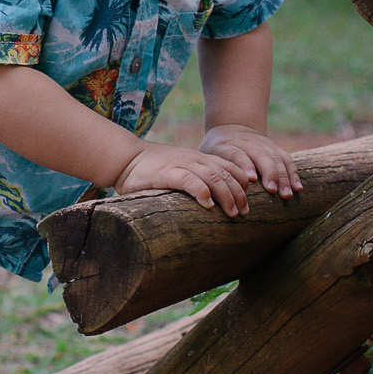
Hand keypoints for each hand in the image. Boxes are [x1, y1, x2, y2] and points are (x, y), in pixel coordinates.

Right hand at [112, 143, 253, 216]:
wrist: (125, 159)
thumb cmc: (151, 171)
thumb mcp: (178, 172)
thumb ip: (194, 182)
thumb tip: (210, 205)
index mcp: (199, 159)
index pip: (230, 168)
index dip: (242, 185)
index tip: (247, 204)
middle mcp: (195, 160)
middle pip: (227, 174)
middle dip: (239, 195)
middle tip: (244, 214)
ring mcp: (182, 164)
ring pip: (214, 177)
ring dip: (227, 196)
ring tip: (232, 213)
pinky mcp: (168, 173)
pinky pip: (191, 180)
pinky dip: (202, 192)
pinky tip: (208, 205)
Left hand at [199, 125, 301, 199]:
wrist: (232, 127)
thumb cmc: (215, 150)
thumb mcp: (206, 154)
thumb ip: (207, 169)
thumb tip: (204, 192)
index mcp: (227, 145)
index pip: (237, 153)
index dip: (245, 164)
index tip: (251, 178)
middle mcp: (247, 143)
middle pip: (261, 156)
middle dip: (269, 173)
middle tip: (273, 191)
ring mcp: (263, 145)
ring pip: (276, 158)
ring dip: (283, 177)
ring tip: (288, 194)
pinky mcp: (274, 149)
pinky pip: (286, 160)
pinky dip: (293, 174)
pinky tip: (298, 188)